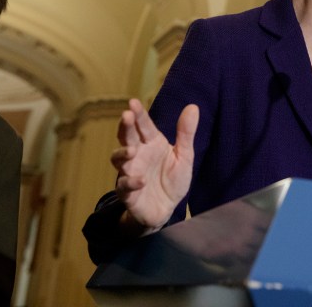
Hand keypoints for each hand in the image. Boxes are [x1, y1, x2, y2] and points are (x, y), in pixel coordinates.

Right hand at [111, 98, 197, 233]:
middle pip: (127, 137)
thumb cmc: (173, 179)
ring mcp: (130, 172)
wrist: (167, 208)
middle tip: (126, 115)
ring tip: (133, 150)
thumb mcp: (184, 155)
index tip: (133, 102)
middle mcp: (138, 154)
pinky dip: (131, 182)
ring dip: (123, 153)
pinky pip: (124, 186)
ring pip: (119, 159)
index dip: (138, 114)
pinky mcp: (128, 192)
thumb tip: (193, 106)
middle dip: (126, 126)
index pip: (144, 125)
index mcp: (152, 143)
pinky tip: (141, 180)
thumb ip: (186, 132)